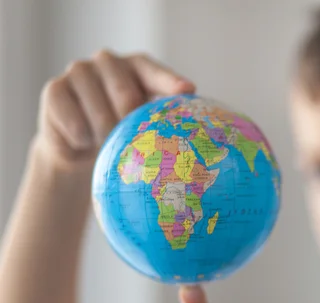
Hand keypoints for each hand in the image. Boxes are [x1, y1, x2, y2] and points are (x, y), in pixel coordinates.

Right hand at [32, 49, 195, 170]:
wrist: (79, 149)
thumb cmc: (123, 132)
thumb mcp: (145, 124)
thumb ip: (163, 118)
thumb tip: (190, 123)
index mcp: (136, 66)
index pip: (153, 71)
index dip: (169, 82)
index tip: (186, 91)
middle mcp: (108, 62)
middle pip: (126, 94)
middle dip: (132, 125)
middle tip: (134, 145)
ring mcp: (78, 72)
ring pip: (99, 112)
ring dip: (107, 138)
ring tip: (108, 145)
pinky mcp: (54, 90)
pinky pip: (75, 123)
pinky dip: (84, 140)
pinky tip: (84, 143)